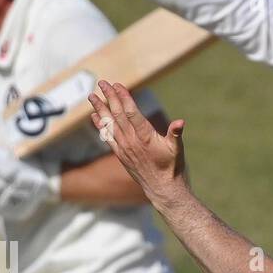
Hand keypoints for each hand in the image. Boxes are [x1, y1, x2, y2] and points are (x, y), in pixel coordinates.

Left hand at [88, 80, 186, 203]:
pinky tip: (95, 116)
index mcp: (145, 137)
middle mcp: (132, 141)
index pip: (131, 112)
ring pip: (109, 124)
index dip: (123, 97)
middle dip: (109, 97)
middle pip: (117, 114)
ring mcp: (124, 148)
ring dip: (100, 109)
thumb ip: (176, 134)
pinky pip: (107, 137)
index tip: (117, 85)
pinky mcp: (121, 154)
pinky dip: (100, 125)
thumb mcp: (177, 150)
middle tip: (102, 82)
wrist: (162, 190)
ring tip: (92, 96)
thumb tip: (180, 122)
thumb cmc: (172, 168)